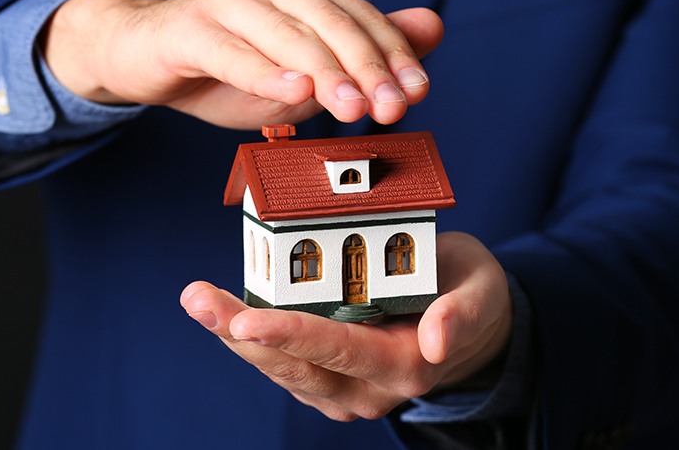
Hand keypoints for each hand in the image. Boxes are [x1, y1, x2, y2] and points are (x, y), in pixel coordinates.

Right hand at [41, 0, 443, 128]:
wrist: (150, 57)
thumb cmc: (233, 66)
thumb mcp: (308, 71)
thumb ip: (364, 52)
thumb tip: (431, 27)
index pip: (363, 22)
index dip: (395, 57)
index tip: (417, 92)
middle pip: (333, 26)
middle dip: (367, 69)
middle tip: (391, 107)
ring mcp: (233, 3)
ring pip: (289, 37)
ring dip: (325, 74)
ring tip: (351, 107)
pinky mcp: (194, 28)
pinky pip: (233, 51)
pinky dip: (265, 72)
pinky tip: (292, 91)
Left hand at [180, 232, 512, 420]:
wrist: (466, 322)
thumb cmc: (470, 292)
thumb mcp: (480, 289)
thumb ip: (462, 314)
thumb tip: (434, 341)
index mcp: (406, 364)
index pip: (342, 349)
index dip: (292, 334)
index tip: (246, 319)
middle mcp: (371, 388)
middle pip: (296, 366)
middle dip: (241, 333)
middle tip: (197, 298)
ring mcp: (347, 390)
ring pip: (281, 369)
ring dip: (235, 335)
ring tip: (198, 299)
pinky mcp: (330, 382)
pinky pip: (284, 364)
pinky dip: (252, 337)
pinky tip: (225, 311)